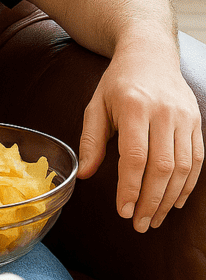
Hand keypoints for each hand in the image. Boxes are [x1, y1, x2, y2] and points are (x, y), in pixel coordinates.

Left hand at [77, 47, 203, 231]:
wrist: (149, 55)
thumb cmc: (117, 83)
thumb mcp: (96, 105)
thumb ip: (91, 141)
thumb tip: (85, 174)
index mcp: (134, 107)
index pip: (134, 157)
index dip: (130, 188)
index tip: (123, 211)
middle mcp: (164, 113)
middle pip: (162, 167)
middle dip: (151, 201)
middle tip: (140, 224)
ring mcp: (184, 117)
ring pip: (183, 168)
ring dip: (170, 199)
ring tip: (155, 219)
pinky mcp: (197, 122)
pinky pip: (197, 160)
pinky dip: (188, 185)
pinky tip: (175, 201)